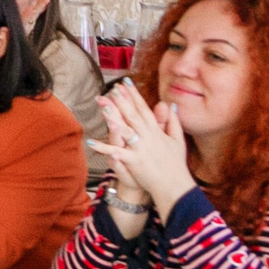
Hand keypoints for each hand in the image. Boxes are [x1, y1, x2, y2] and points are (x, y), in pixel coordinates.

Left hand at [94, 81, 192, 211]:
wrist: (175, 186)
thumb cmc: (175, 163)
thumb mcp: (177, 140)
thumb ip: (172, 122)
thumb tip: (170, 105)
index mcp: (156, 131)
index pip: (143, 109)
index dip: (134, 95)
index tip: (125, 82)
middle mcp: (148, 137)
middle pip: (133, 116)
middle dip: (122, 101)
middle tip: (112, 89)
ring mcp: (141, 148)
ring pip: (125, 130)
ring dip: (114, 119)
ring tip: (103, 107)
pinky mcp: (134, 161)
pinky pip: (116, 153)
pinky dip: (104, 148)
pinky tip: (91, 143)